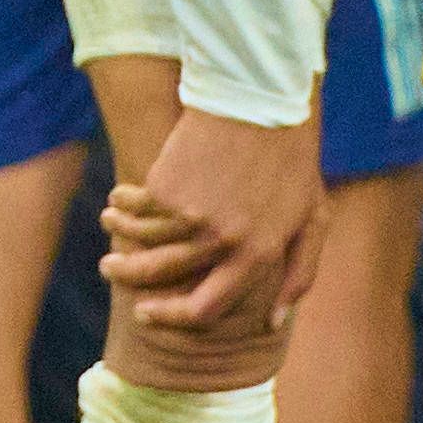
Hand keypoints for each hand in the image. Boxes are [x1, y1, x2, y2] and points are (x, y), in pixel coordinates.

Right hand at [99, 106, 328, 335]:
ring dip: (120, 233)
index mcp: (257, 256)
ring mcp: (190, 215)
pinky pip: (135, 205)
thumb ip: (300, 274)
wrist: (260, 99)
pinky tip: (120, 196)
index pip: (205, 309)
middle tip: (110, 268)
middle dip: (127, 275)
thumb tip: (274, 322)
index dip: (171, 317)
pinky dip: (124, 202)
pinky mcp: (165, 186)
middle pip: (160, 276)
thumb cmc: (291, 160)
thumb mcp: (312, 219)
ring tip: (110, 219)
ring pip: (141, 240)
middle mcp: (221, 242)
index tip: (146, 313)